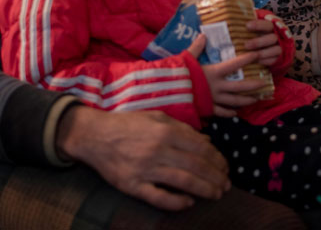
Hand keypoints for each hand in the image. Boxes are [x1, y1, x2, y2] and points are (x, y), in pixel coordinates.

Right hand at [56, 105, 229, 210]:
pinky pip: (158, 198)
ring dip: (205, 189)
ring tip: (216, 194)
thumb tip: (207, 143)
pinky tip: (189, 203)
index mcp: (166, 131)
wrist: (94, 135)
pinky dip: (176, 202)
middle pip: (197, 167)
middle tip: (226, 184)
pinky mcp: (132, 185)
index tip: (225, 167)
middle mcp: (158, 150)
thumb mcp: (157, 117)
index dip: (217, 160)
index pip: (201, 149)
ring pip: (184, 182)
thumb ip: (183, 129)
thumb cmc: (128, 124)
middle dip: (216, 177)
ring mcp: (145, 169)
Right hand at [187, 35, 265, 116]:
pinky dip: (230, 113)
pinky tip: (236, 113)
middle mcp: (217, 86)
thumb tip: (203, 35)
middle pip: (240, 87)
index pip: (234, 64)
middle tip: (264, 83)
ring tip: (255, 99)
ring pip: (234, 101)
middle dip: (253, 85)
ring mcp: (214, 99)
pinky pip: (222, 112)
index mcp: (214, 72)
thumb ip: (196, 47)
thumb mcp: (186, 58)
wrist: (170, 94)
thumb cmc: (179, 74)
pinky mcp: (208, 108)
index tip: (257, 55)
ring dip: (246, 100)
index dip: (247, 59)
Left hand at [244, 18, 281, 65]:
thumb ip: (247, 20)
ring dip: (263, 52)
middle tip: (246, 45)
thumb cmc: (259, 33)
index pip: (268, 24)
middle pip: (272, 37)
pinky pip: (276, 59)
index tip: (247, 26)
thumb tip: (231, 18)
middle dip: (259, 42)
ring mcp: (282, 46)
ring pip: (276, 49)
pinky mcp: (282, 57)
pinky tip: (257, 61)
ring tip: (251, 56)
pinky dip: (267, 60)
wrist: (273, 46)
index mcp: (273, 24)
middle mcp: (279, 35)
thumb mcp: (256, 26)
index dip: (258, 25)